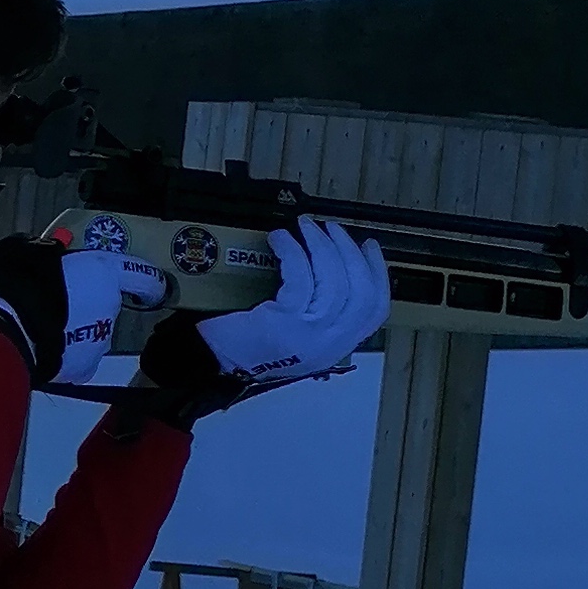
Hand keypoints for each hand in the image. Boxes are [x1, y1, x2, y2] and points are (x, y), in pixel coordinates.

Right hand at [0, 235, 169, 387]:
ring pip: (91, 333)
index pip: (140, 277)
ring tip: (43, 327)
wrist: (4, 326)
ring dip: (75, 329)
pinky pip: (78, 359)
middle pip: (106, 305)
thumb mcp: (30, 250)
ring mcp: (99, 342)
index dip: (150, 282)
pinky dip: (67, 354)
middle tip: (56, 301)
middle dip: (86, 304)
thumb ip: (49, 252)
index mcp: (104, 274)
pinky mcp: (82, 369)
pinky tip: (45, 348)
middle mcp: (109, 308)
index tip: (154, 288)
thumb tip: (47, 252)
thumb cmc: (18, 280)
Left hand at [198, 220, 390, 389]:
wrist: (209, 361)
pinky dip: (293, 252)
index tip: (368, 245)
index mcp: (336, 346)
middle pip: (360, 291)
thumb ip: (319, 309)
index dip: (377, 272)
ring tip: (306, 227)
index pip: (375, 309)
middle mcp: (329, 344)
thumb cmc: (246, 342)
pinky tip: (280, 240)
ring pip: (334, 282)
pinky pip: (300, 278)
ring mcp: (308, 336)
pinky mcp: (283, 324)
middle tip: (330, 228)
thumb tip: (333, 262)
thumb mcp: (294, 331)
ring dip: (321, 246)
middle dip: (348, 252)